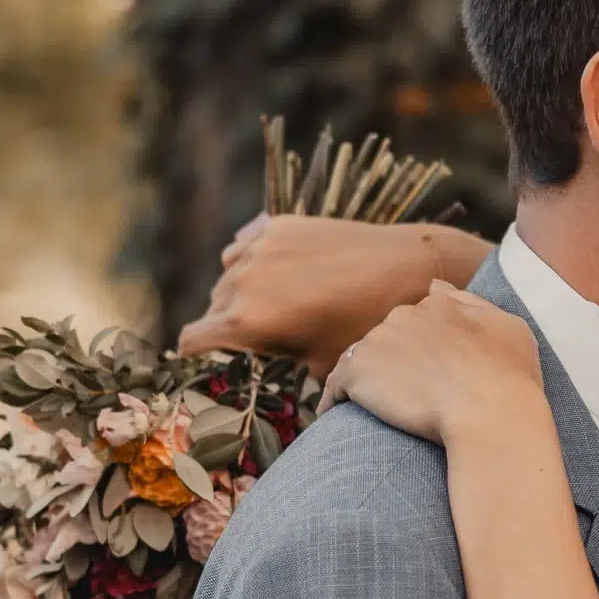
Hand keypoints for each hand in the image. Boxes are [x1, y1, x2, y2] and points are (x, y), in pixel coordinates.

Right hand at [175, 216, 493, 373]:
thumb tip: (269, 374)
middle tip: (259, 336)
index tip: (204, 359)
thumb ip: (281, 365)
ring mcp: (257, 247)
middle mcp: (242, 281)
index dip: (195, 354)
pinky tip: (279, 271)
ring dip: (240, 290)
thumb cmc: (365, 328)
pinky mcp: (276, 224)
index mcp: (245, 322)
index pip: (192, 340)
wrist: (406, 270)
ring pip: (228, 274)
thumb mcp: (320, 364)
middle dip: (226, 324)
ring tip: (274, 303)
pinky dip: (253, 260)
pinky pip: (246, 245)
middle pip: (213, 307)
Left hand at [319, 282, 546, 449]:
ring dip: (367, 379)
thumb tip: (436, 285)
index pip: (418, 320)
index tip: (427, 372)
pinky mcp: (356, 373)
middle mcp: (404, 315)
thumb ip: (472, 303)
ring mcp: (377, 342)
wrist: (489, 413)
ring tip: (373, 409)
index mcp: (439, 305)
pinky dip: (336, 400)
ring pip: (363, 359)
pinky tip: (336, 417)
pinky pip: (336, 387)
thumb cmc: (509, 377)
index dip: (421, 348)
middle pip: (388, 337)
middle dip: (393, 360)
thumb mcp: (508, 327)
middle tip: (404, 395)